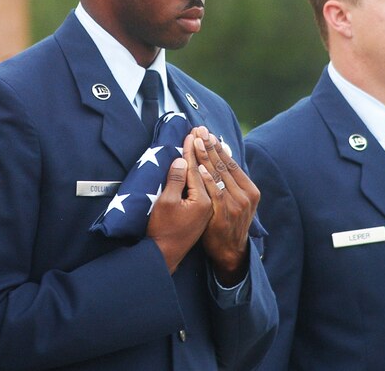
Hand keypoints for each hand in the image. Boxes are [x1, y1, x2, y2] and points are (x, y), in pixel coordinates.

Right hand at [146, 133, 212, 273]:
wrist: (168, 255)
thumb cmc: (163, 231)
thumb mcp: (165, 205)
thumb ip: (175, 181)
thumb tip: (183, 159)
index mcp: (204, 202)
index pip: (198, 169)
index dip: (193, 150)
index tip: (191, 133)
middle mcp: (214, 203)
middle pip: (211, 169)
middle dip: (206, 148)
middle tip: (201, 130)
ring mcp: (216, 207)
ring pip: (219, 175)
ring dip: (214, 156)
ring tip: (212, 139)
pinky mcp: (214, 209)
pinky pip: (222, 184)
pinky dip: (220, 170)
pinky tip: (219, 160)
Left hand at [192, 126, 259, 285]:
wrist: (229, 251)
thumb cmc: (228, 222)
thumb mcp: (235, 200)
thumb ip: (230, 181)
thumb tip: (223, 153)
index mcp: (250, 189)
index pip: (231, 163)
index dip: (218, 147)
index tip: (207, 132)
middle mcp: (245, 195)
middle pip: (224, 165)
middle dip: (210, 146)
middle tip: (199, 130)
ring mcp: (236, 204)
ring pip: (218, 175)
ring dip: (205, 157)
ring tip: (196, 142)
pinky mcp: (224, 213)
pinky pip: (213, 192)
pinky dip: (206, 179)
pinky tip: (198, 167)